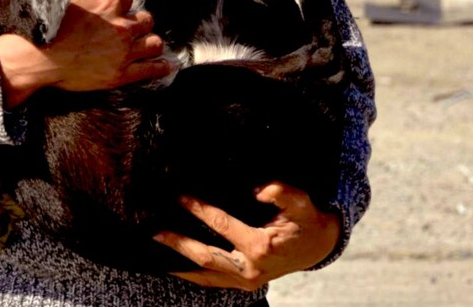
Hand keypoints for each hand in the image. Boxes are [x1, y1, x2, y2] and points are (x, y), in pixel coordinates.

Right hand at [0, 0, 173, 106]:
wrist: (40, 58)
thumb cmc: (48, 28)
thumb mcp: (66, 0)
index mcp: (108, 5)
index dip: (123, 6)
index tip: (118, 12)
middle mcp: (121, 26)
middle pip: (147, 20)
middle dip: (141, 23)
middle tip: (135, 29)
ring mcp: (124, 51)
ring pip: (154, 42)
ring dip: (152, 42)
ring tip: (149, 45)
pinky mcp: (122, 74)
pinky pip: (151, 68)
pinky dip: (161, 66)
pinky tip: (166, 65)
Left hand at [153, 183, 341, 290]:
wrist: (318, 246)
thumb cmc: (305, 220)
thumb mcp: (301, 203)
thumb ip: (283, 192)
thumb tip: (260, 189)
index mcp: (261, 246)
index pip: (222, 225)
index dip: (199, 209)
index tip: (180, 197)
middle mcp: (250, 268)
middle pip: (206, 256)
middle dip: (178, 243)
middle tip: (154, 231)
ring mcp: (246, 281)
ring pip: (205, 275)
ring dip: (179, 264)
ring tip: (155, 252)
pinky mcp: (243, 284)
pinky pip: (212, 282)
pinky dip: (192, 274)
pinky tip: (174, 265)